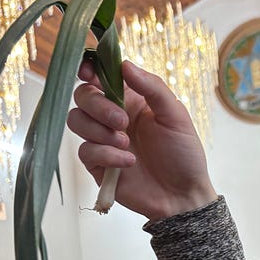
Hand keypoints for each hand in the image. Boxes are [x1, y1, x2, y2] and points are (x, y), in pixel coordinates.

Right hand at [68, 59, 218, 221]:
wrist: (183, 195)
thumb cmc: (184, 153)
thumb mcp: (175, 115)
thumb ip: (152, 87)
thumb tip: (124, 64)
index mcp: (130, 99)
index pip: (100, 76)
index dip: (89, 69)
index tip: (89, 73)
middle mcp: (112, 116)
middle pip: (82, 96)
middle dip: (97, 105)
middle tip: (122, 121)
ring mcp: (103, 140)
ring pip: (75, 120)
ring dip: (99, 130)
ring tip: (127, 144)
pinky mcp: (98, 164)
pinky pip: (86, 151)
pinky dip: (106, 155)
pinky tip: (129, 163)